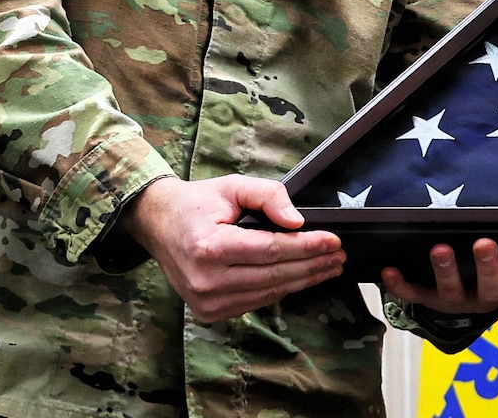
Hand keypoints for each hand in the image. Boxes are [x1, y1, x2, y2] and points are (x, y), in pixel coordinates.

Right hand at [122, 174, 345, 322]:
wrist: (160, 225)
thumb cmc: (198, 204)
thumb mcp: (233, 185)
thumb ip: (268, 196)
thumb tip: (297, 221)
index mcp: (209, 247)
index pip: (271, 250)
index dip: (307, 246)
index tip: (333, 241)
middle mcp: (206, 280)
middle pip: (274, 275)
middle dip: (312, 265)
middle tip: (338, 256)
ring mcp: (207, 301)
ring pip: (269, 293)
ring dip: (303, 280)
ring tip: (328, 267)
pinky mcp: (210, 312)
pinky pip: (256, 301)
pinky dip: (281, 289)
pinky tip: (300, 277)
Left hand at [380, 238, 497, 314]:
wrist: (462, 300)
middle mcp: (488, 298)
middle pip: (492, 290)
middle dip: (488, 267)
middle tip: (484, 244)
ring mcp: (459, 300)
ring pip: (453, 292)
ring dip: (446, 270)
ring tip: (439, 249)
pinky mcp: (431, 299)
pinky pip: (415, 294)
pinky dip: (401, 285)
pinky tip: (389, 271)